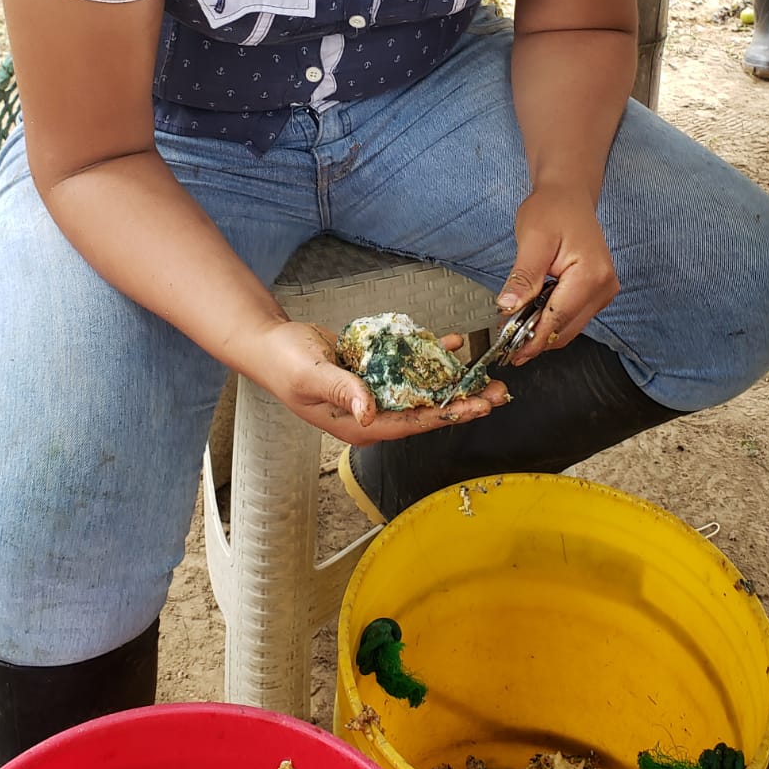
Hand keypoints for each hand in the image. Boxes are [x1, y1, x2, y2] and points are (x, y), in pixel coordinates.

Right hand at [245, 320, 510, 446]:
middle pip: (427, 410)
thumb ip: (342, 391)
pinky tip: (453, 343)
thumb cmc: (285, 364)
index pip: (413, 423)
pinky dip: (431, 356)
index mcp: (359, 425)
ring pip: (424, 389)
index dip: (447, 414)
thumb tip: (370, 411)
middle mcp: (373, 413)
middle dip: (463, 401)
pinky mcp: (376, 372)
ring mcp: (376, 392)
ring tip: (487, 374)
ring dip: (454, 381)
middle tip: (498, 393)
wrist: (271, 343)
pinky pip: (410, 367)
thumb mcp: (311, 376)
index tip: (477, 407)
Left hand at [496, 184, 619, 365]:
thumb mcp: (532, 239)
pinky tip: (531, 317)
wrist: (568, 195)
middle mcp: (604, 287)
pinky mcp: (597, 292)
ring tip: (515, 331)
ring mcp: (604, 291)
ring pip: (570, 327)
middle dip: (536, 340)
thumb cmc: (552, 210)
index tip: (511, 352)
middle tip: (507, 345)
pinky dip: (552, 321)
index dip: (532, 338)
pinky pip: (573, 317)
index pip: (558, 318)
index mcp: (591, 275)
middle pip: (566, 328)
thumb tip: (508, 307)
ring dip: (543, 333)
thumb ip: (523, 276)